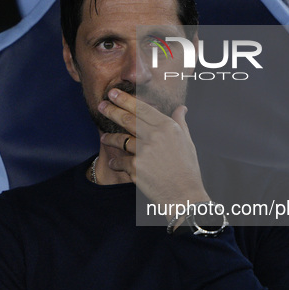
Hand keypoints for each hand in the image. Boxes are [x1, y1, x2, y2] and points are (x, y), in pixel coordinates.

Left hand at [99, 88, 209, 206]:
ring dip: (109, 138)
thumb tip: (181, 108)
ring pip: (120, 139)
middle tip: (101, 104)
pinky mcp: (135, 168)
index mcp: (167, 127)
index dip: (125, 99)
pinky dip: (115, 161)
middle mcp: (155, 136)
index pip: (142, 108)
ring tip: (103, 137)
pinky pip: (119, 161)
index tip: (113, 93)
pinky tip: (113, 161)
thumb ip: (180, 122)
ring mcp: (144, 152)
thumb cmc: (187, 169)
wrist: (184, 197)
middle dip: (111, 110)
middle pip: (127, 119)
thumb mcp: (187, 142)